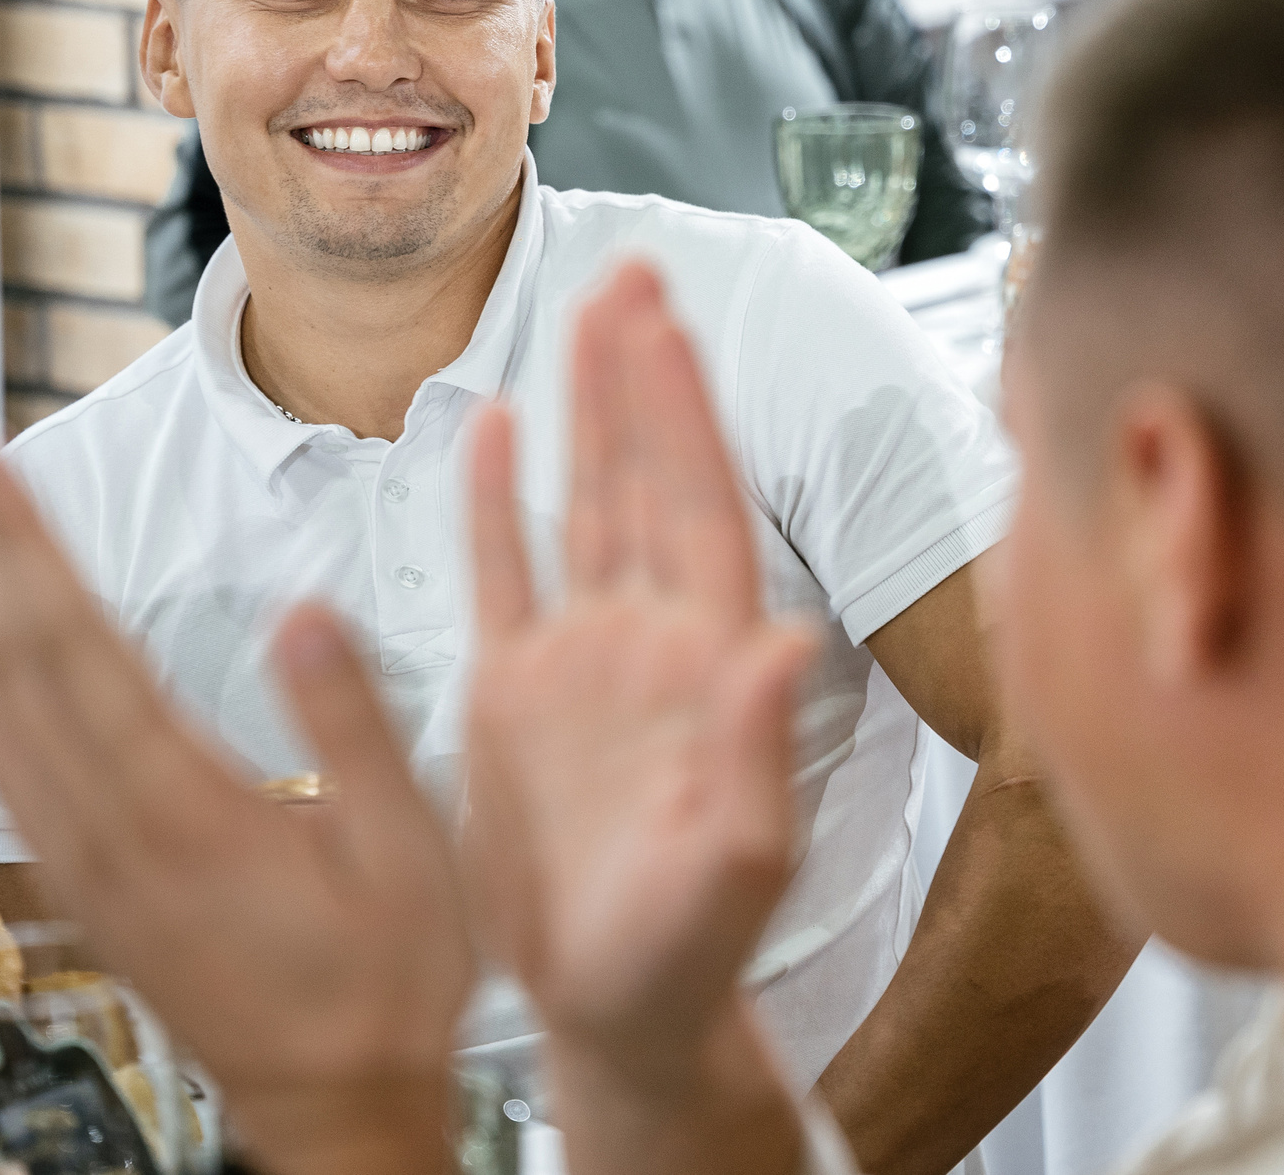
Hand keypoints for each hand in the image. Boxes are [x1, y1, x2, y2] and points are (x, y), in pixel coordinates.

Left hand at [0, 432, 470, 1174]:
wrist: (337, 1108)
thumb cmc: (382, 987)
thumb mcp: (410, 851)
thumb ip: (353, 728)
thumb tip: (303, 614)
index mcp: (185, 813)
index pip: (77, 647)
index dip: (24, 545)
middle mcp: (111, 835)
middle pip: (14, 662)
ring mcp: (85, 865)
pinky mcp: (82, 886)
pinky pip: (3, 767)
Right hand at [463, 262, 810, 1174]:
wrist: (617, 1011)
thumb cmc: (692, 952)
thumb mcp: (738, 863)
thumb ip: (758, 751)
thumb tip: (791, 641)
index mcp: (707, 661)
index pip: (700, 506)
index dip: (685, 412)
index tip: (668, 323)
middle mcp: (649, 638)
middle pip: (647, 475)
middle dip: (640, 373)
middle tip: (631, 271)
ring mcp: (582, 659)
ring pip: (584, 501)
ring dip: (585, 407)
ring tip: (583, 310)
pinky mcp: (514, 695)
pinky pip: (502, 574)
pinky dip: (494, 501)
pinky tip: (492, 428)